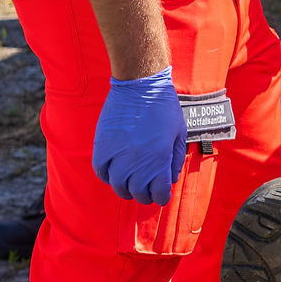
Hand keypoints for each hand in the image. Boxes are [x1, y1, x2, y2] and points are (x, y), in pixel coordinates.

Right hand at [92, 69, 186, 205]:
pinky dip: (106, 175)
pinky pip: (101, 171)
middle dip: (144, 195)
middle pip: (138, 193)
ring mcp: (119, 154)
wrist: (141, 85)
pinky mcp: (103, 145)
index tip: (160, 194)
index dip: (161, 196)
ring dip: (125, 188)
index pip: (159, 194)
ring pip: (118, 186)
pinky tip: (113, 171)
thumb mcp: (179, 133)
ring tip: (129, 182)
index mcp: (160, 159)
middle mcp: (139, 161)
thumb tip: (170, 179)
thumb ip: (175, 159)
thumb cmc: (163, 107)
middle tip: (145, 190)